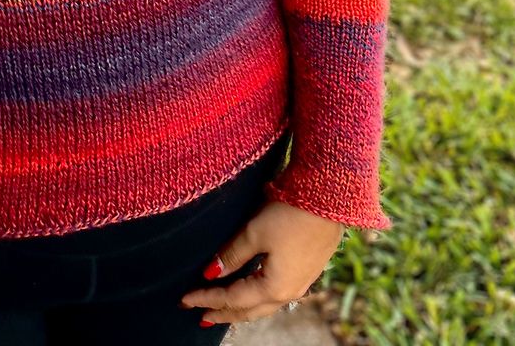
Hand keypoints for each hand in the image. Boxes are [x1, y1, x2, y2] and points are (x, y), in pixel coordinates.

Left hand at [178, 200, 344, 325]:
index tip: (185, 300)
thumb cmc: (289, 214)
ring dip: (241, 308)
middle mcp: (289, 292)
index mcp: (274, 287)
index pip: (232, 298)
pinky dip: (257, 298)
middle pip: (249, 310)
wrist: (329, 200)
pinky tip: (253, 293)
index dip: (207, 298)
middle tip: (201, 316)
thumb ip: (232, 255)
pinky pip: (276, 295)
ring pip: (263, 305)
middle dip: (223, 313)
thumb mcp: (254, 232)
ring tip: (222, 310)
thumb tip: (210, 274)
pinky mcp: (307, 271)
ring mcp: (301, 283)